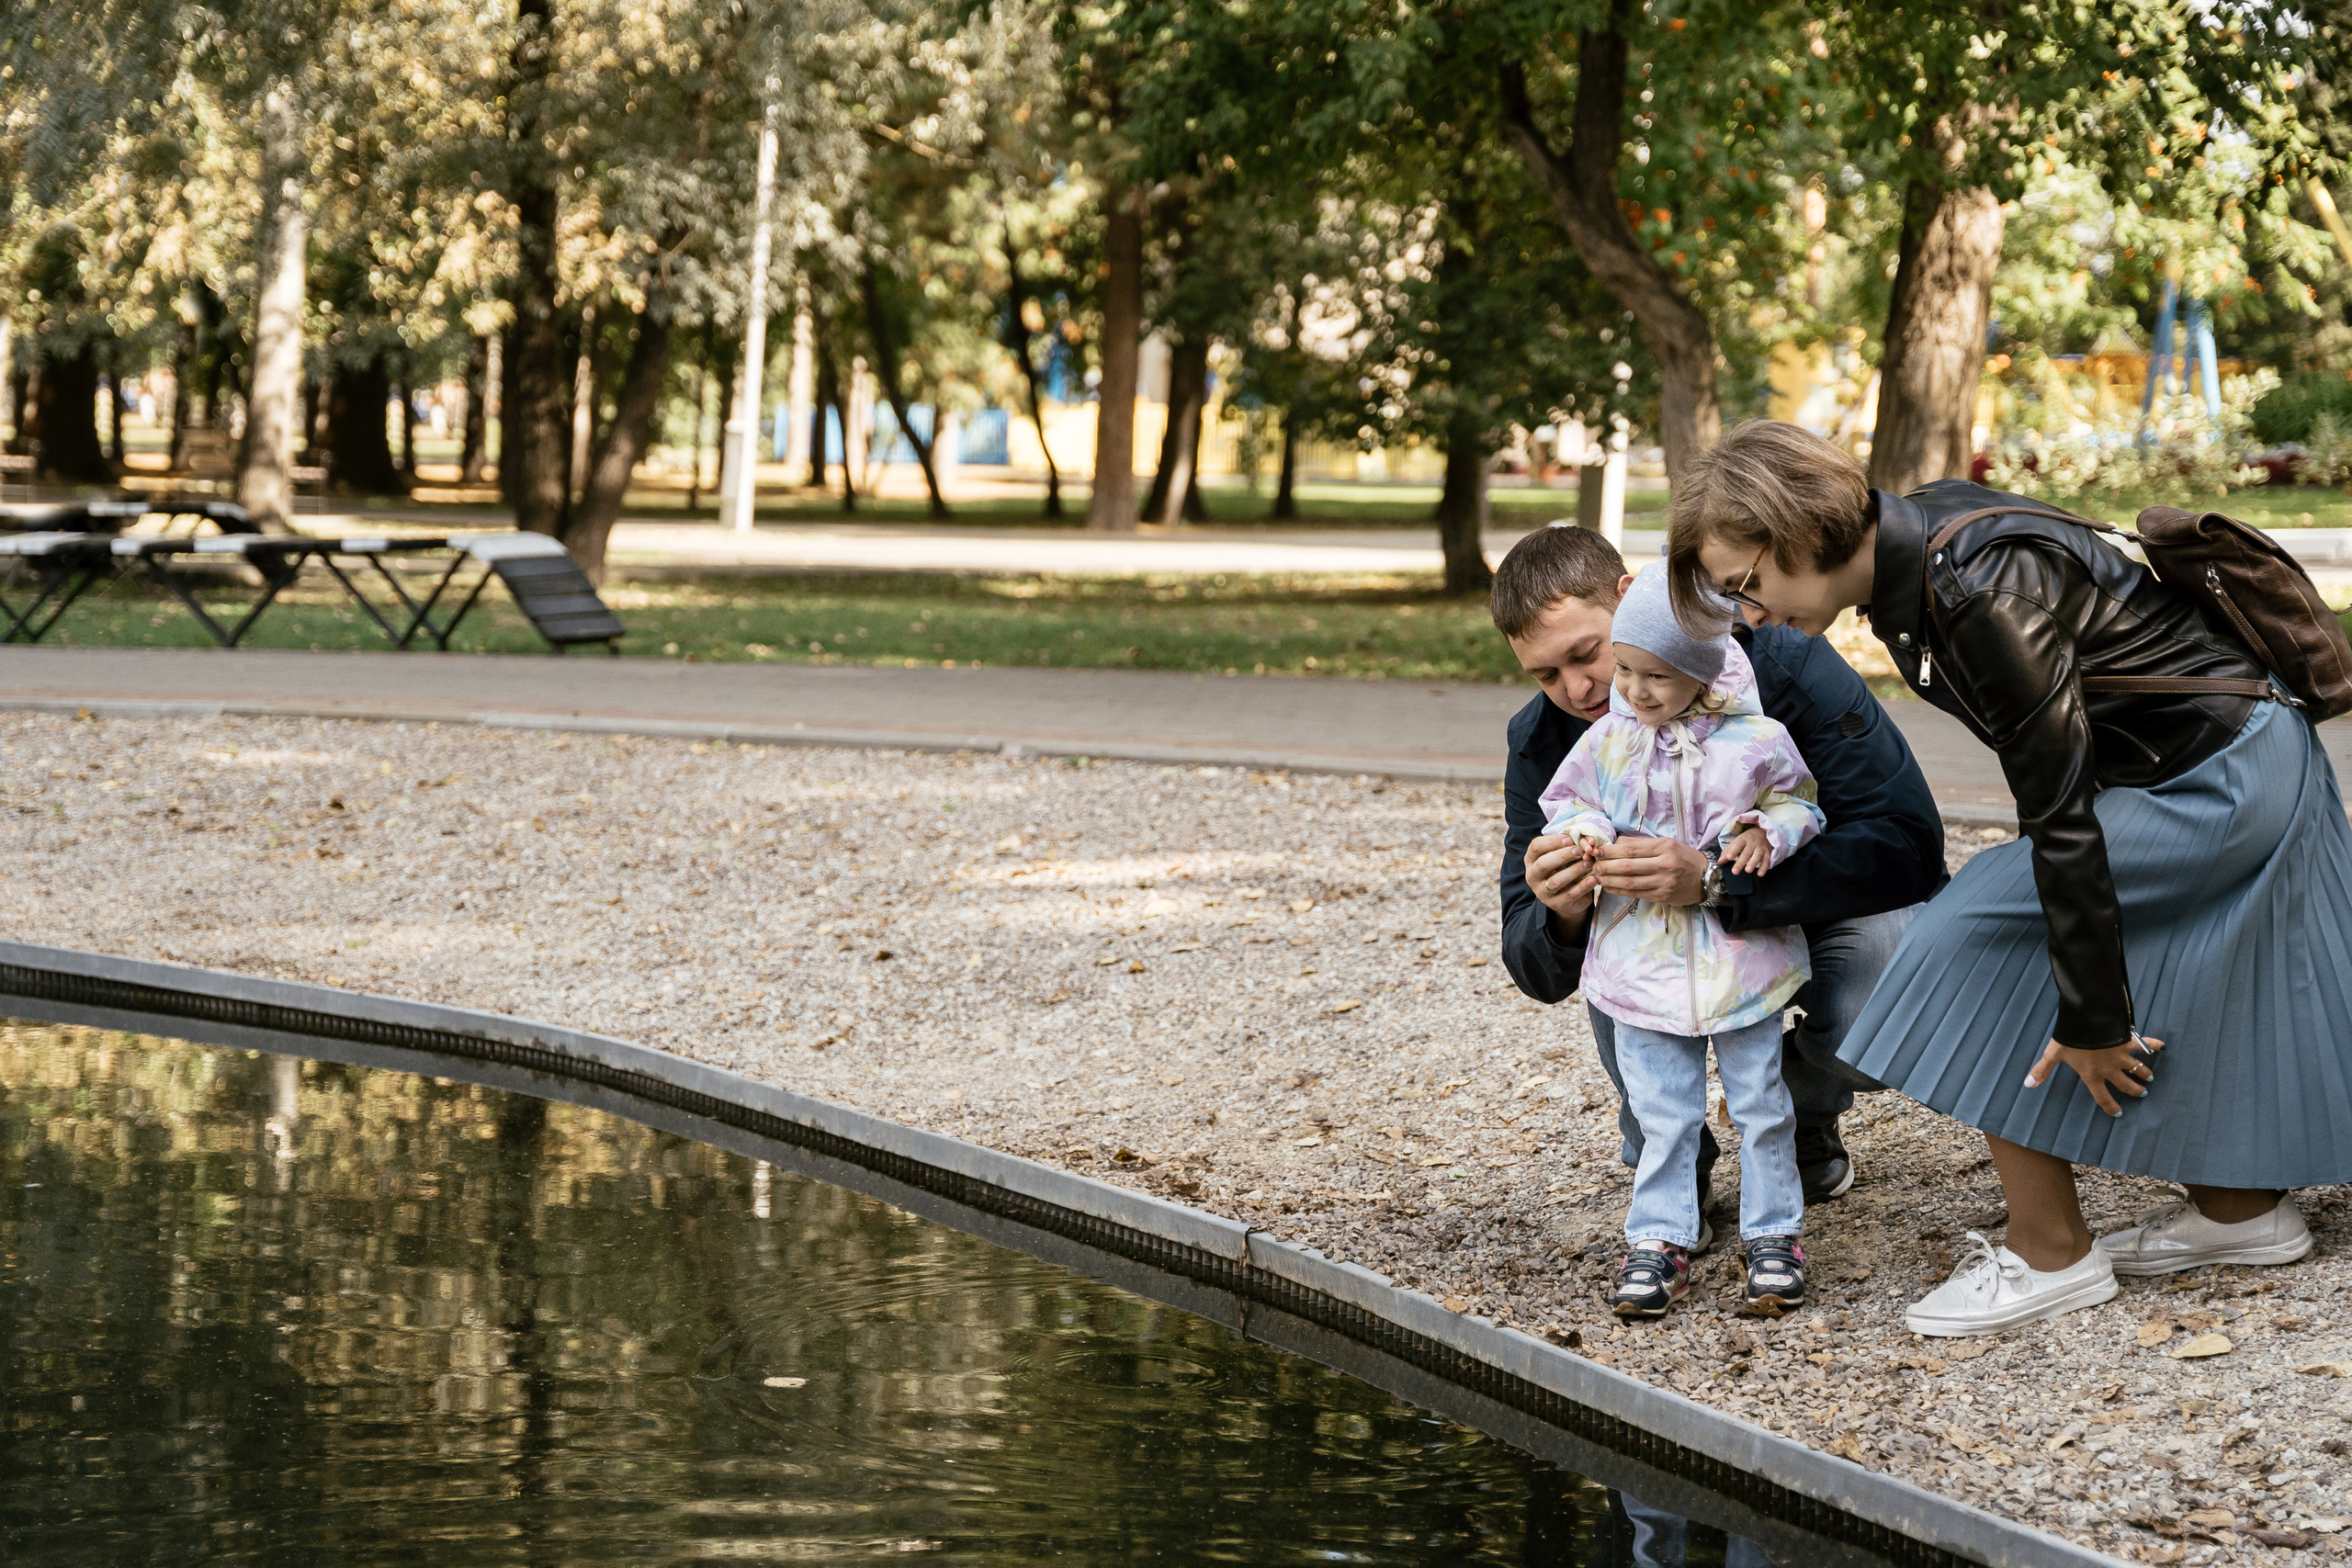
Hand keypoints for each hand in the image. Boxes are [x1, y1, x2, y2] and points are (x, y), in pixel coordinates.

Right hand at [1523, 833, 1601, 929]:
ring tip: (1589, 864)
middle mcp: (1533, 876)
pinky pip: (1570, 895)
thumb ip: (1571, 845)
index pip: (1536, 846)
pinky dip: (1583, 886)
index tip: (1570, 839)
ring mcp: (1543, 892)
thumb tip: (1587, 840)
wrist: (1567, 897)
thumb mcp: (1563, 855)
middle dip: (1563, 855)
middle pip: (1543, 864)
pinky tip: (1593, 879)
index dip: (1553, 841)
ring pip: (1556, 881)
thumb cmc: (1565, 868)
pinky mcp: (1556, 904)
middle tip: (1580, 851)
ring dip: (1574, 870)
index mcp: (1531, 860)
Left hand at [1593, 836, 1706, 905]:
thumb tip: (1615, 843)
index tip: (1597, 852)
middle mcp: (1664, 864)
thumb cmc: (1683, 857)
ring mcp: (1664, 882)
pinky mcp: (1663, 896)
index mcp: (1664, 847)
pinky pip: (1636, 893)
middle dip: (1606, 866)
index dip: (1610, 851)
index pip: (1630, 849)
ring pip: (1630, 882)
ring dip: (1610, 881)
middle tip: (1594, 866)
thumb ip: (1641, 843)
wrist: (1706, 878)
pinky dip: (1620, 891)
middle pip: (1627, 866)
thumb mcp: (1666, 843)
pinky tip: (1609, 887)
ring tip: (1597, 878)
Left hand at [1722, 825, 1773, 875]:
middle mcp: (1752, 843)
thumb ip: (1728, 851)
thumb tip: (1720, 861)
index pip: (1737, 844)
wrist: (1764, 831)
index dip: (1733, 851)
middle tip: (1735, 871)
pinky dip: (1764, 867)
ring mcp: (1760, 848)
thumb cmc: (1748, 838)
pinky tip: (1760, 874)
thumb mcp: (1737, 841)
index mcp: (1743, 839)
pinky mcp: (1768, 852)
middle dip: (1741, 862)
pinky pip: (1767, 860)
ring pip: (1757, 856)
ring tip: (1748, 871)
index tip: (1728, 857)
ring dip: (1753, 863)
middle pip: (1746, 853)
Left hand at [2024, 1035, 2163, 1115]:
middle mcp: (2109, 1069)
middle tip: (2142, 1094)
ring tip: (2150, 1078)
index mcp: (2092, 1075)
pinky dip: (2153, 1044)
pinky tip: (2162, 1046)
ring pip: (2137, 1069)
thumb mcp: (2053, 1054)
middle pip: (2125, 1085)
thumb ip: (2042, 1070)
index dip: (2110, 1106)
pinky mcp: (2127, 1042)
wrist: (2087, 1021)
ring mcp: (2121, 1056)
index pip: (2102, 1096)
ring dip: (2144, 1073)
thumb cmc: (2069, 1039)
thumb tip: (2028, 1084)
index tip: (2118, 1113)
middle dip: (2135, 1091)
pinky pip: (2143, 1044)